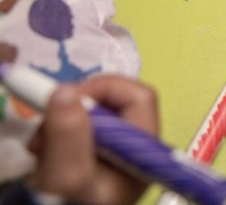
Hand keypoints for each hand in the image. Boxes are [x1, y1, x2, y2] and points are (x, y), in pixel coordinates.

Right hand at [27, 75, 158, 204]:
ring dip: (59, 124)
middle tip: (45, 129)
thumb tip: (66, 92)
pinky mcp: (91, 162)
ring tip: (39, 150)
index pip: (138, 97)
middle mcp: (132, 152)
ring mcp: (112, 157)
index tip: (66, 100)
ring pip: (89, 117)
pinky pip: (74, 133)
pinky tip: (40, 157)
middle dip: (74, 108)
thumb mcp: (65, 181)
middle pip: (112, 104)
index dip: (103, 89)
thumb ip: (68, 136)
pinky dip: (54, 138)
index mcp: (142, 153)